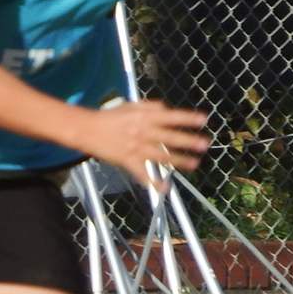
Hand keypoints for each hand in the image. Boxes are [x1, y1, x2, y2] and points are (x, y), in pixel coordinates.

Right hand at [81, 99, 208, 189]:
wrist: (87, 129)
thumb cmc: (110, 116)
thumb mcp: (131, 105)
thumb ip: (150, 106)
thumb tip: (166, 109)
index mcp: (144, 118)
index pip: (171, 116)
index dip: (187, 118)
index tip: (203, 120)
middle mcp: (143, 132)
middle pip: (170, 137)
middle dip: (189, 141)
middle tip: (205, 144)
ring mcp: (136, 148)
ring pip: (161, 156)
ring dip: (179, 160)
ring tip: (195, 164)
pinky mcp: (128, 161)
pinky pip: (143, 173)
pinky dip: (153, 182)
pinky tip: (164, 188)